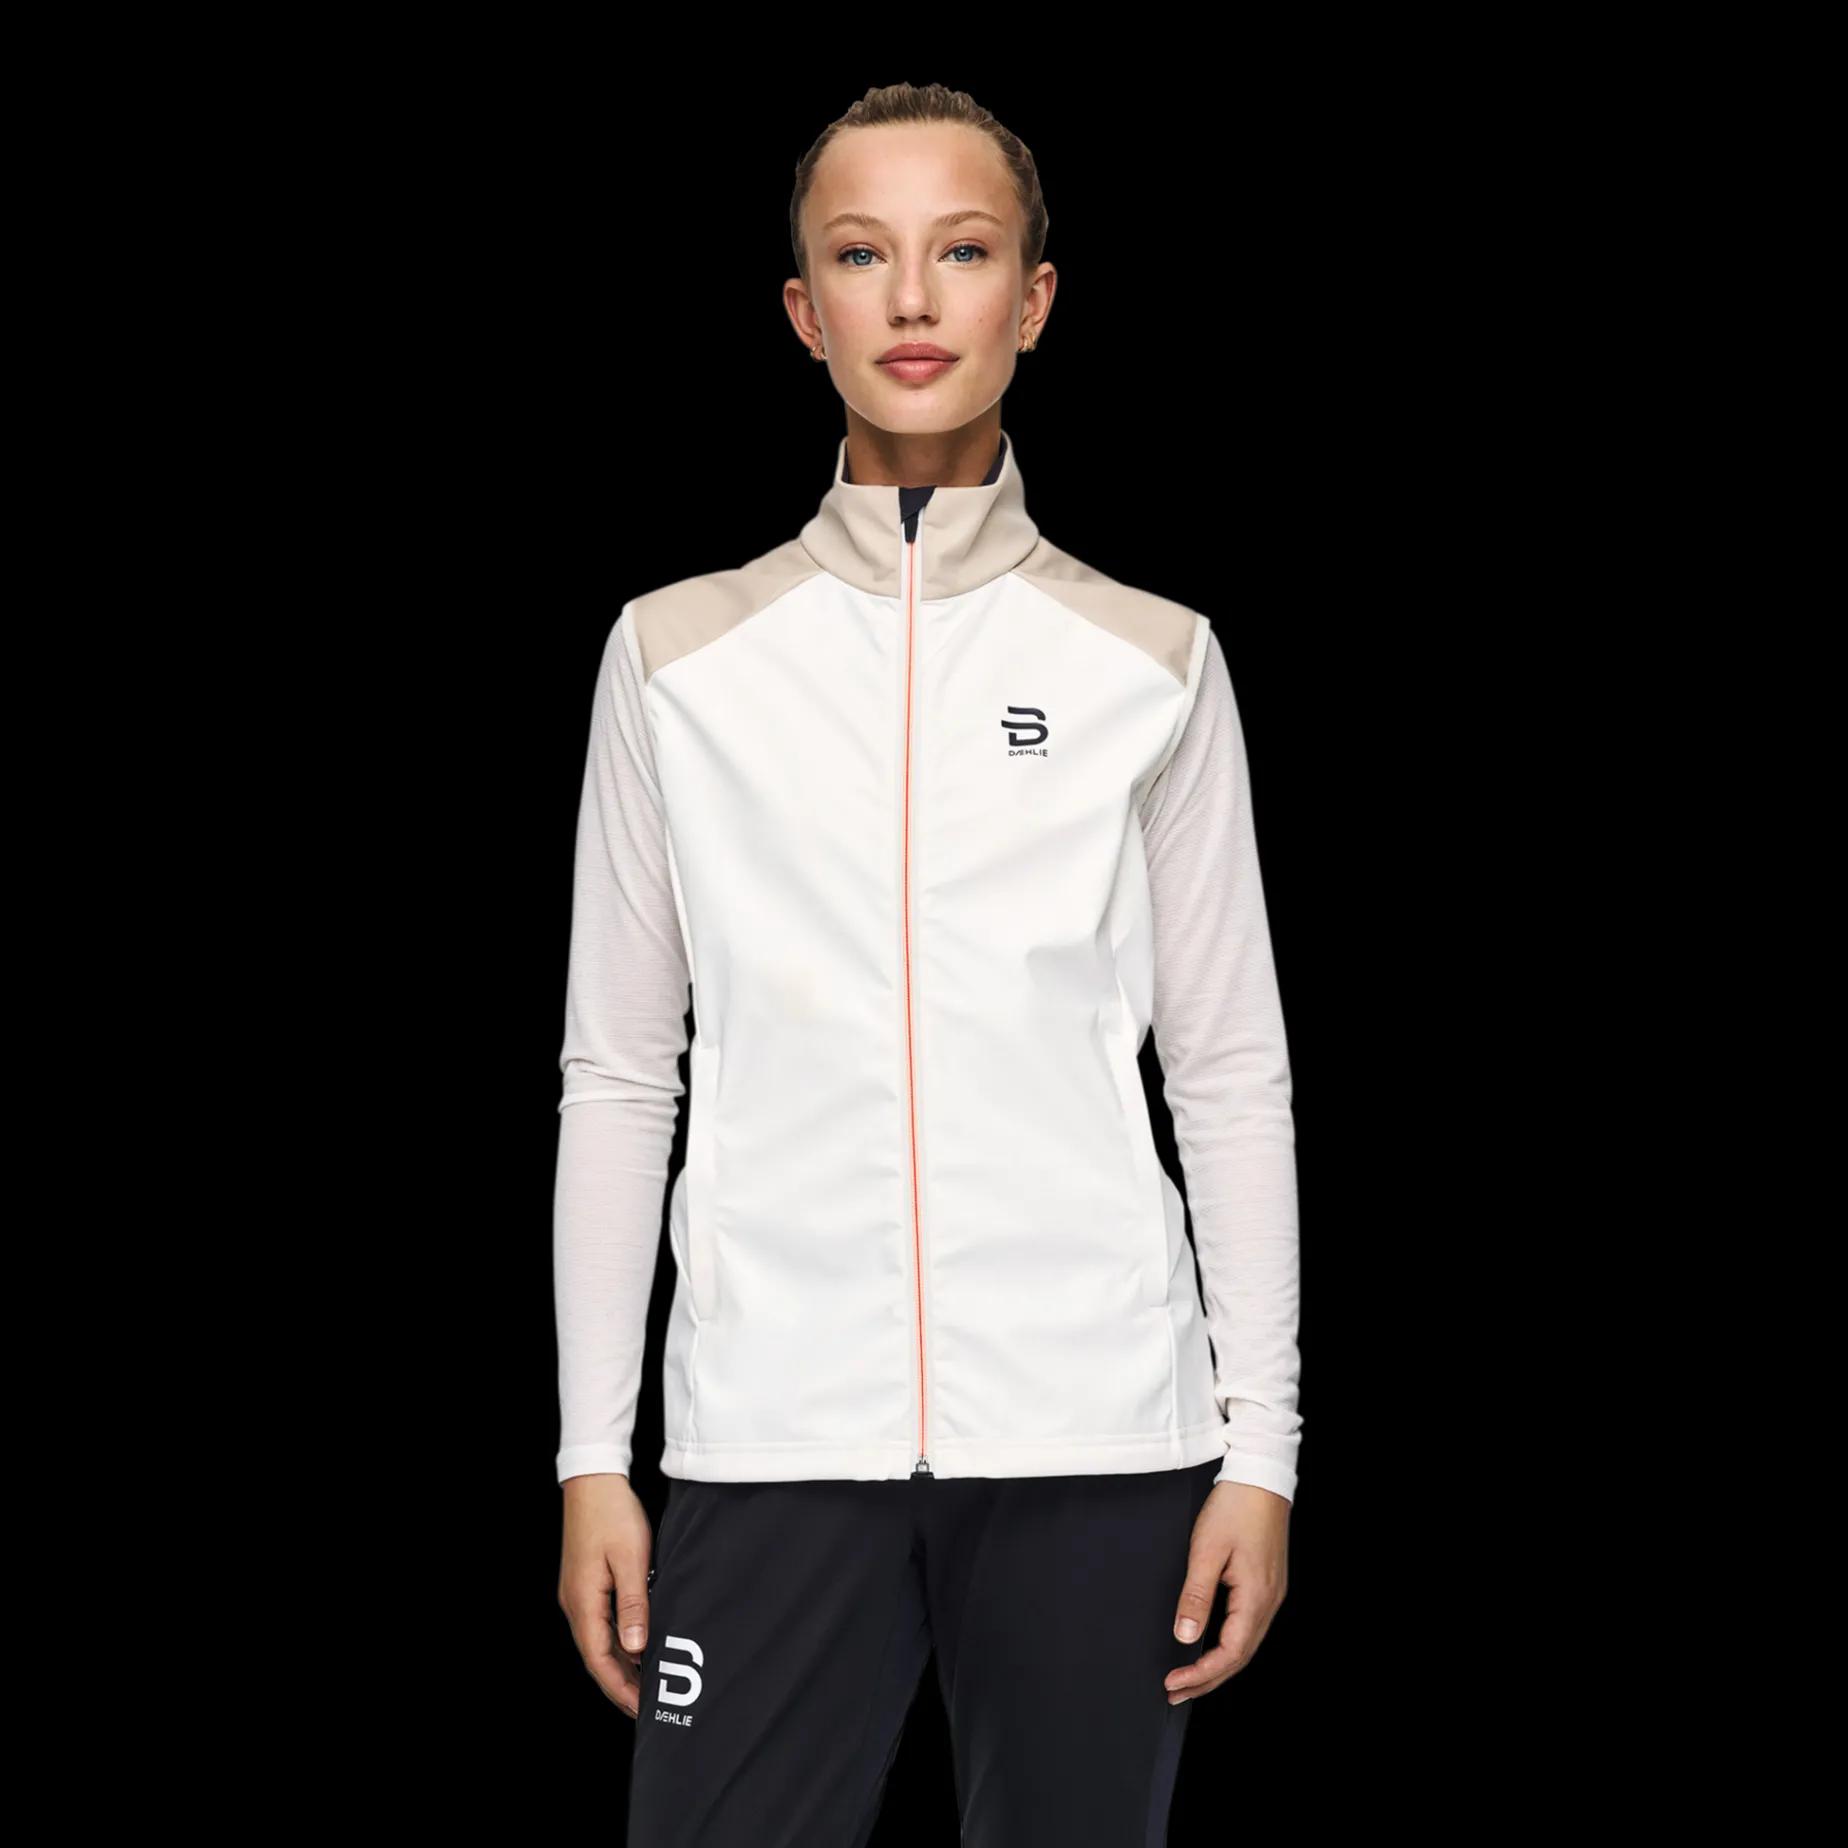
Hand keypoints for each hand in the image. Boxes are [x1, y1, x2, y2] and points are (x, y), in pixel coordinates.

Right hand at [558, 1473, 653, 1718]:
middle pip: (597, 1657)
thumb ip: (633, 1603)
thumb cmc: (613, 1514)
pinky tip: (636, 1646)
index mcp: (583, 1602)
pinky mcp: (586, 1583)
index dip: (620, 1688)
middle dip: (620, 1684)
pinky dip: (618, 1642)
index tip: (641, 1710)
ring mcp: (578, 1593)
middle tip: (647, 1707)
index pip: (599, 1660)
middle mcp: (575, 1603)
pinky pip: (601, 1624)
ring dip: (620, 1665)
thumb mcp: (630, 1558)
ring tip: (645, 1684)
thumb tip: (636, 1647)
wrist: (594, 1480)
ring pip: (599, 1642)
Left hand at [1165, 1480, 1289, 1702]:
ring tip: (1189, 1679)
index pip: (1229, 1654)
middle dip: (1207, 1679)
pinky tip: (1211, 1647)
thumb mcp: (1207, 1551)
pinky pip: (1248, 1627)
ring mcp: (1271, 1594)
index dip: (1201, 1674)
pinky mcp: (1267, 1584)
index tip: (1173, 1682)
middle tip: (1175, 1692)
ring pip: (1245, 1645)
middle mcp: (1269, 1602)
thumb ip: (1196, 1596)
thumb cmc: (1235, 1507)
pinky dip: (1227, 1645)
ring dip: (1217, 1665)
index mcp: (1257, 1598)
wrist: (1260, 1476)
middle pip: (1240, 1657)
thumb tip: (1185, 1637)